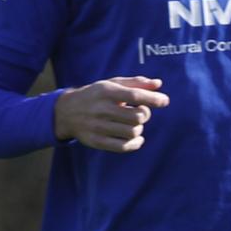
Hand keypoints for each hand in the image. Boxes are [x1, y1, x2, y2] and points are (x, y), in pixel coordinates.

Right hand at [54, 77, 168, 150]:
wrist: (66, 112)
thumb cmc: (96, 95)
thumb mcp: (112, 84)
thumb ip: (135, 83)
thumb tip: (158, 84)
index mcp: (106, 92)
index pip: (135, 96)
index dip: (153, 99)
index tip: (164, 101)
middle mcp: (101, 109)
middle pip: (137, 116)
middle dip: (145, 114)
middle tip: (140, 112)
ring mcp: (98, 127)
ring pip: (132, 132)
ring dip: (139, 129)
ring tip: (133, 124)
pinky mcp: (96, 141)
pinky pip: (123, 147)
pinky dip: (135, 144)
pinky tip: (137, 138)